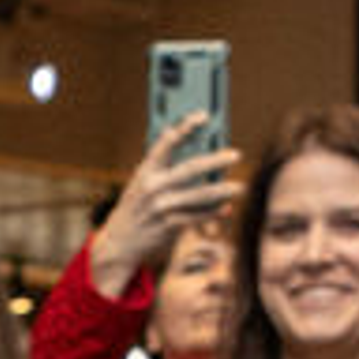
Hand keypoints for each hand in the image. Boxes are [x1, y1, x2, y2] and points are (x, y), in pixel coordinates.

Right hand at [90, 117, 242, 293]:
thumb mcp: (139, 182)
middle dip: (215, 161)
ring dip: (221, 191)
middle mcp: (152, 187)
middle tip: (235, 155)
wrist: (118, 242)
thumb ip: (157, 161)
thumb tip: (171, 133)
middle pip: (190, 169)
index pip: (167, 143)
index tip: (203, 115)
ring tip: (239, 187)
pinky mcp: (167, 227)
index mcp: (145, 171)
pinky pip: (196, 217)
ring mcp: (160, 208)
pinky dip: (212, 214)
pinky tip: (226, 208)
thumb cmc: (134, 207)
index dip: (185, 127)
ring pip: (198, 196)